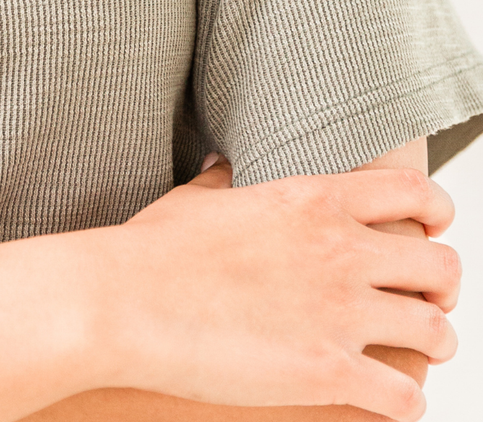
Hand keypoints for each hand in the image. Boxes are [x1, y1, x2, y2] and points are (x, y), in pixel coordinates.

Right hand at [94, 158, 459, 421]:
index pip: (413, 191)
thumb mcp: (195, 199)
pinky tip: (385, 400)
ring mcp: (338, 312)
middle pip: (441, 264)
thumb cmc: (149, 249)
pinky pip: (408, 397)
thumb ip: (225, 181)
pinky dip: (406, 402)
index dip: (434, 213)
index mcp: (310, 199)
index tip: (427, 231)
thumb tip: (225, 166)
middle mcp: (338, 250)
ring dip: (433, 344)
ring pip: (437, 332)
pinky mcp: (329, 371)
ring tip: (413, 353)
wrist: (123, 302)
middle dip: (440, 286)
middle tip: (420, 300)